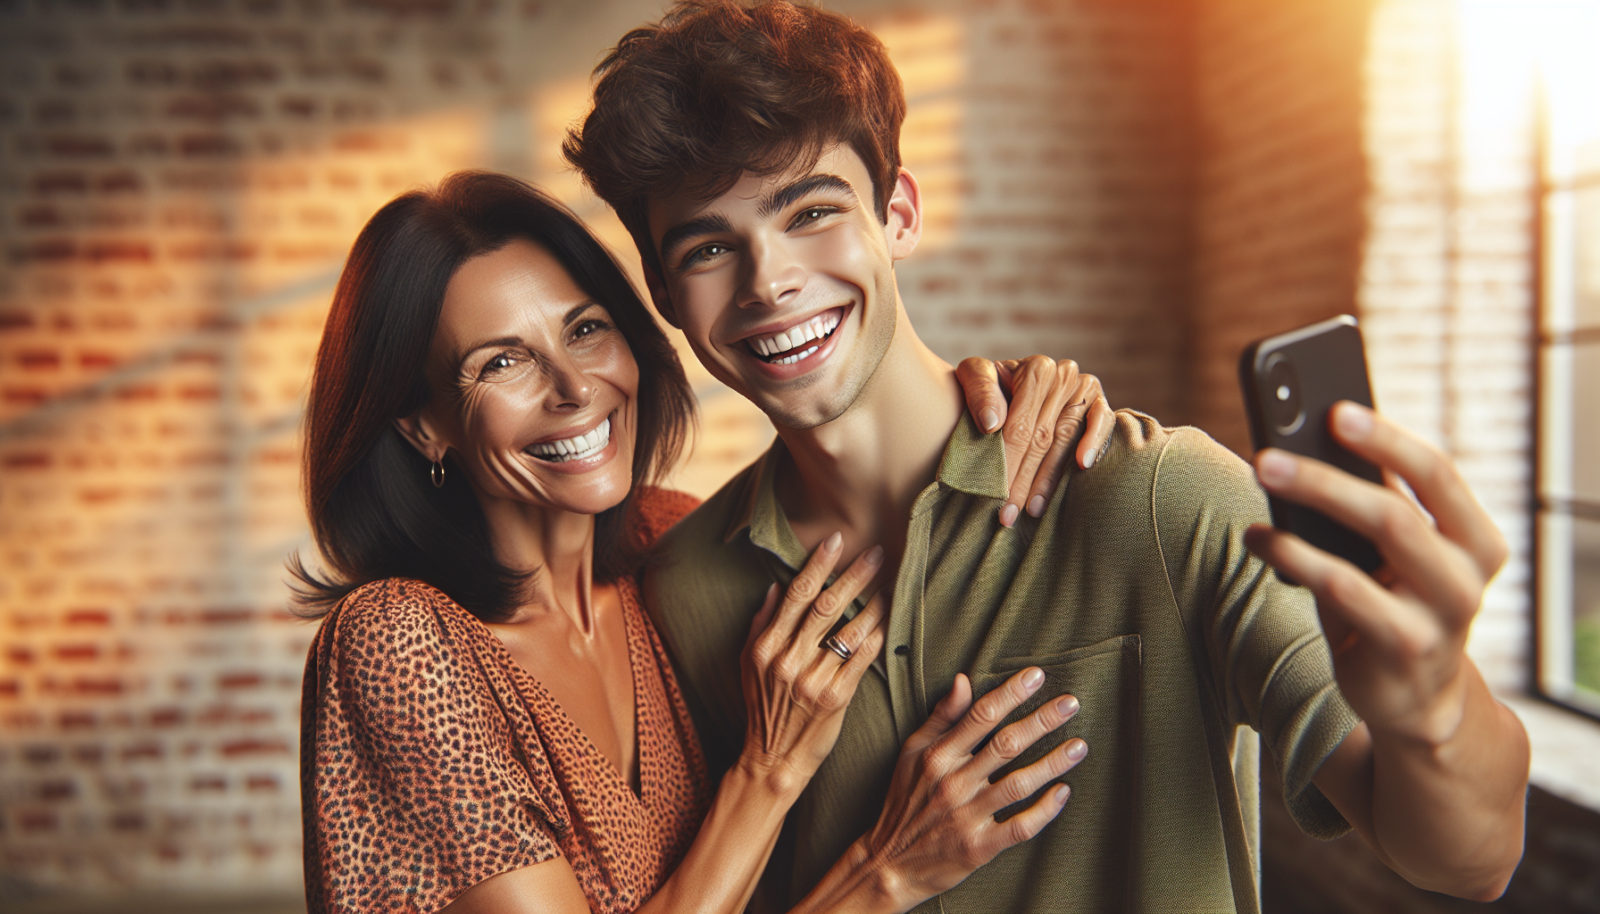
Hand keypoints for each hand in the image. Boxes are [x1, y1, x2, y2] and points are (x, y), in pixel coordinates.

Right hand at [740, 532, 888, 790]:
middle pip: (826, 606)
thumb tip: (774, 588)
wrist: (773, 758)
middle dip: (854, 576)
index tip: (836, 540)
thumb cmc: (762, 709)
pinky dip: (877, 637)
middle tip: (876, 552)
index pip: (795, 594)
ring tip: (890, 583)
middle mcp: (788, 660)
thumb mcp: (748, 665)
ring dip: (873, 604)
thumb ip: (760, 625)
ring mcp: (813, 680)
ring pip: (850, 631)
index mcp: (765, 647)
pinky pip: (862, 660)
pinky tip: (889, 620)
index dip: (817, 564)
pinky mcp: (836, 698)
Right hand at [843, 670, 1084, 909]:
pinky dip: (1044, 810)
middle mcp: (953, 783)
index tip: (1037, 676)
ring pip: (1018, 784)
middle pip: (1006, 745)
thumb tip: (964, 680)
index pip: (980, 716)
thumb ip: (941, 717)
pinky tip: (1063, 792)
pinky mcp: (979, 847)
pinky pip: (1019, 827)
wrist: (890, 862)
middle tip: (1070, 704)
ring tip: (1079, 746)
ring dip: (1052, 763)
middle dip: (1041, 721)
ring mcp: (967, 816)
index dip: (1011, 693)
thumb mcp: (911, 752)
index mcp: (936, 756)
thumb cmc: (904, 801)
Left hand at [956, 355, 1114, 527]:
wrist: (1011, 380)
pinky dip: (1094, 443)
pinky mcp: (1100, 403)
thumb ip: (979, 392)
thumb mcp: (974, 376)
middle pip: (1043, 437)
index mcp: (1035, 370)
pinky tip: (1082, 467)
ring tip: (1034, 508)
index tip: (995, 494)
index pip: (1020, 425)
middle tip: (1008, 514)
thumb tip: (991, 424)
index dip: (1008, 462)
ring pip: (1067, 439)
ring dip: (1050, 477)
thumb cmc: (991, 385)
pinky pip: (1103, 423)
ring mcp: (1085, 389)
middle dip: (1024, 479)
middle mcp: (1063, 375)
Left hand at [1244, 401, 1508, 743]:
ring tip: (1260, 478)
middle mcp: (1467, 574)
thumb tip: (1307, 439)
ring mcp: (1440, 616)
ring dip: (1308, 507)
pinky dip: (1295, 558)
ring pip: (1370, 548)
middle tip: (1269, 454)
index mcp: (1475, 537)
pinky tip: (1260, 539)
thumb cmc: (1396, 602)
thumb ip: (1374, 502)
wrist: (1416, 697)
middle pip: (1396, 510)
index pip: (1437, 474)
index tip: (1336, 411)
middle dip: (1328, 476)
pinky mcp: (1402, 648)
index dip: (1387, 439)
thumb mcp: (1396, 553)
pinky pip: (1342, 590)